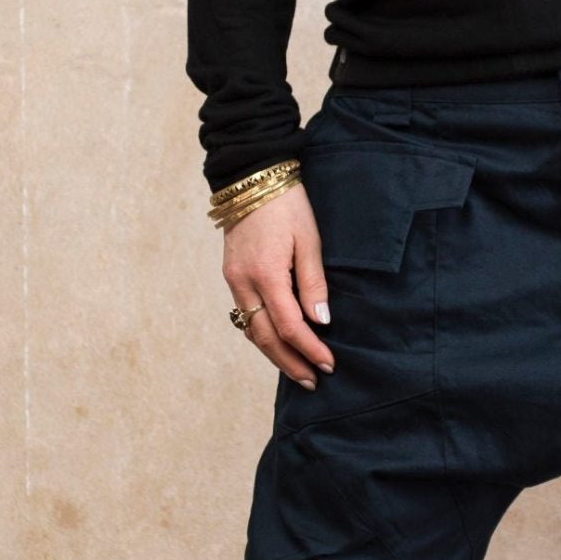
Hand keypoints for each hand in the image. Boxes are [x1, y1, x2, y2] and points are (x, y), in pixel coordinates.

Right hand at [221, 182, 334, 388]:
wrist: (252, 178)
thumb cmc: (287, 205)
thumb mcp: (309, 240)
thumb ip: (313, 284)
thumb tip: (320, 322)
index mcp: (266, 274)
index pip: (289, 326)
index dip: (309, 350)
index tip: (329, 364)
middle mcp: (243, 283)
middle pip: (265, 338)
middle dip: (289, 363)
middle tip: (312, 381)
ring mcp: (233, 280)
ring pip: (251, 330)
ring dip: (274, 353)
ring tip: (297, 369)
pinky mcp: (232, 275)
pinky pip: (245, 314)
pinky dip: (262, 334)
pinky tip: (278, 342)